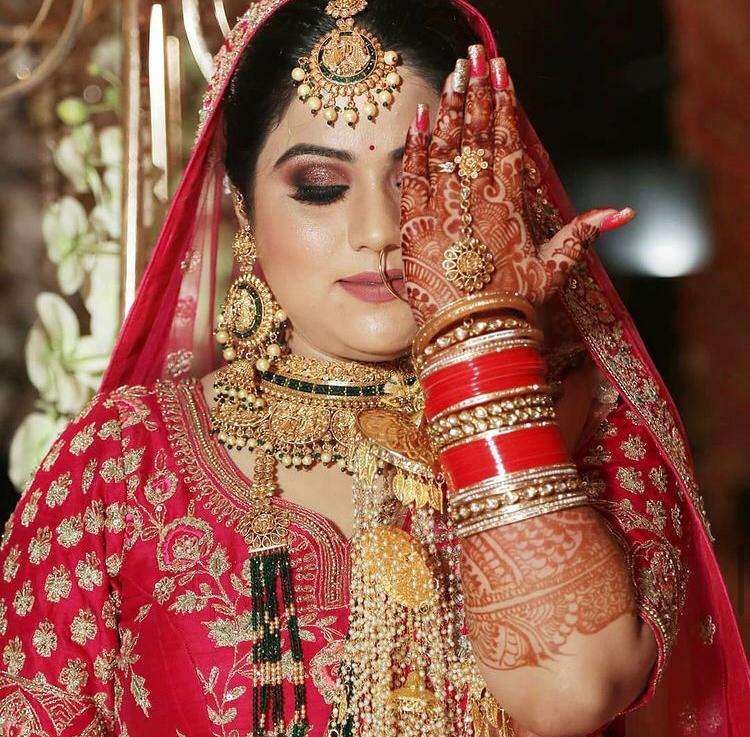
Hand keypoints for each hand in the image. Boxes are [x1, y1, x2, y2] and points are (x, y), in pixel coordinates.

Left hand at [400, 44, 634, 325]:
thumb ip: (582, 235)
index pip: (506, 142)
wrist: (472, 335)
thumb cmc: (513, 306)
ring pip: (444, 149)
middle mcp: (475, 200)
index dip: (503, 104)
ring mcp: (443, 210)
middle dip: (474, 92)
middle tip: (474, 56)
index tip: (502, 73)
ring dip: (447, 109)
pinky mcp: (415, 226)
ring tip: (450, 75)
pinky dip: (415, 147)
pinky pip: (413, 178)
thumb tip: (623, 213)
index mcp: (509, 205)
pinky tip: (419, 118)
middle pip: (474, 135)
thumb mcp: (552, 271)